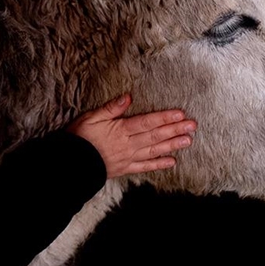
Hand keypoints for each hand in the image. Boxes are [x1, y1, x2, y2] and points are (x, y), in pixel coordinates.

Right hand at [66, 93, 195, 178]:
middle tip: (192, 126)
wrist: (71, 164)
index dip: (164, 118)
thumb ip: (111, 108)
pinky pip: (145, 166)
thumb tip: (128, 97)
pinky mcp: (125, 168)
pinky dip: (158, 164)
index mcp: (120, 129)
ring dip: (172, 145)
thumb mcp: (91, 117)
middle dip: (175, 130)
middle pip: (155, 136)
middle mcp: (128, 144)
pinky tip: (172, 162)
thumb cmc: (79, 138)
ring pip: (154, 150)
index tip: (180, 114)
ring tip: (188, 141)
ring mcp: (128, 157)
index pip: (147, 122)